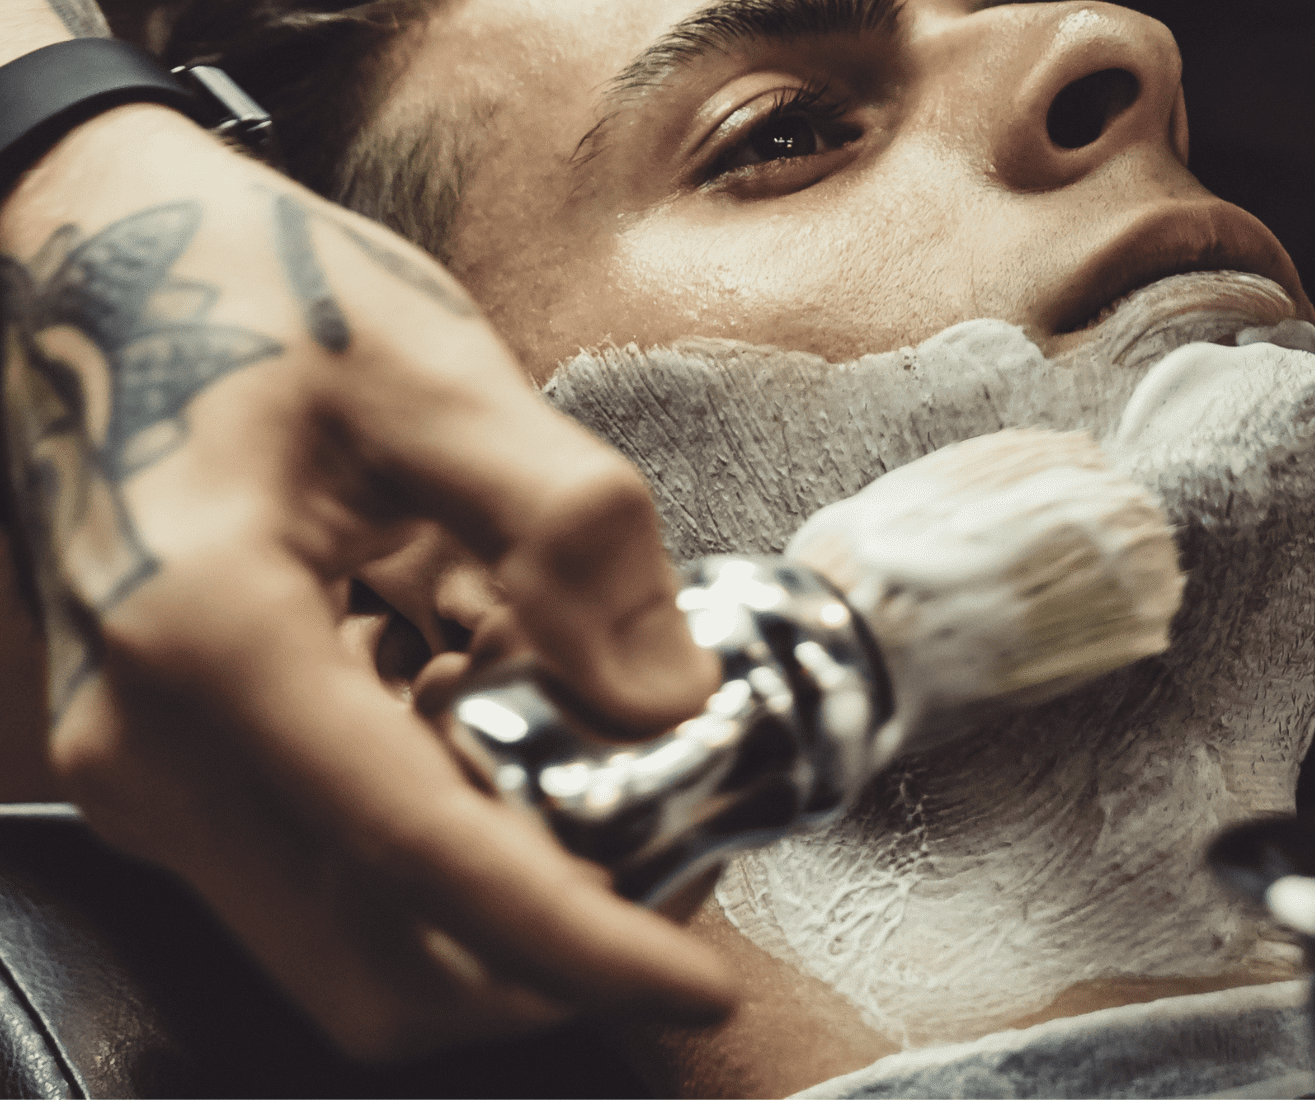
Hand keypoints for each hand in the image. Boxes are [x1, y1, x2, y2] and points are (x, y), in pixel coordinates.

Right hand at [0, 104, 731, 1058]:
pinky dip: (447, 839)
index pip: (416, 856)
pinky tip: (506, 717)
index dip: (573, 942)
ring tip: (612, 772)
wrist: (95, 264)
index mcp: (210, 636)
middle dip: (546, 952)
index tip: (695, 983)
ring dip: (503, 901)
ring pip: (355, 936)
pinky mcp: (178, 768)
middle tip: (678, 860)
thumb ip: (573, 536)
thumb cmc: (251, 291)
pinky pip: (330, 870)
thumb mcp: (440, 374)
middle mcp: (151, 744)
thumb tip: (670, 702)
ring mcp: (149, 771)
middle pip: (373, 967)